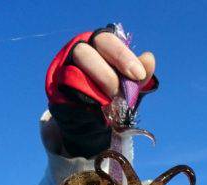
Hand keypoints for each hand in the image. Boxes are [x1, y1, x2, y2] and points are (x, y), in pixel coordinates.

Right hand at [46, 27, 157, 156]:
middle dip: (106, 75)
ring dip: (95, 90)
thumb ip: (139, 75)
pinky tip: (98, 109)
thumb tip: (149, 59)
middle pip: (84, 52)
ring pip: (74, 72)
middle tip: (120, 94)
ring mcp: (64, 70)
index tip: (138, 75)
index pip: (106, 40)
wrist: (92, 121)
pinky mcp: (58, 91)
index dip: (122, 55)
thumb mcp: (129, 85)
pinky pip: (68, 94)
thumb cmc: (111, 95)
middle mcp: (77, 53)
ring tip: (109, 102)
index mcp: (97, 46)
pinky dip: (86, 102)